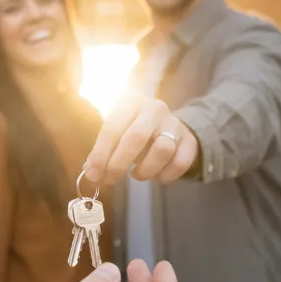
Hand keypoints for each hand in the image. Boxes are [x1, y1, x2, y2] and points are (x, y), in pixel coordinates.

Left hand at [83, 91, 198, 185]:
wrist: (167, 126)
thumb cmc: (133, 130)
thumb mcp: (117, 132)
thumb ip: (103, 151)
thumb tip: (91, 172)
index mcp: (131, 101)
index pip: (112, 128)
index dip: (101, 154)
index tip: (93, 174)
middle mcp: (154, 108)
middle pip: (136, 137)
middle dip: (119, 163)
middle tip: (110, 180)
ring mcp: (174, 123)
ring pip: (162, 150)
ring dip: (146, 170)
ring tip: (137, 175)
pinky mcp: (189, 140)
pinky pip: (180, 163)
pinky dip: (165, 176)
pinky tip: (156, 175)